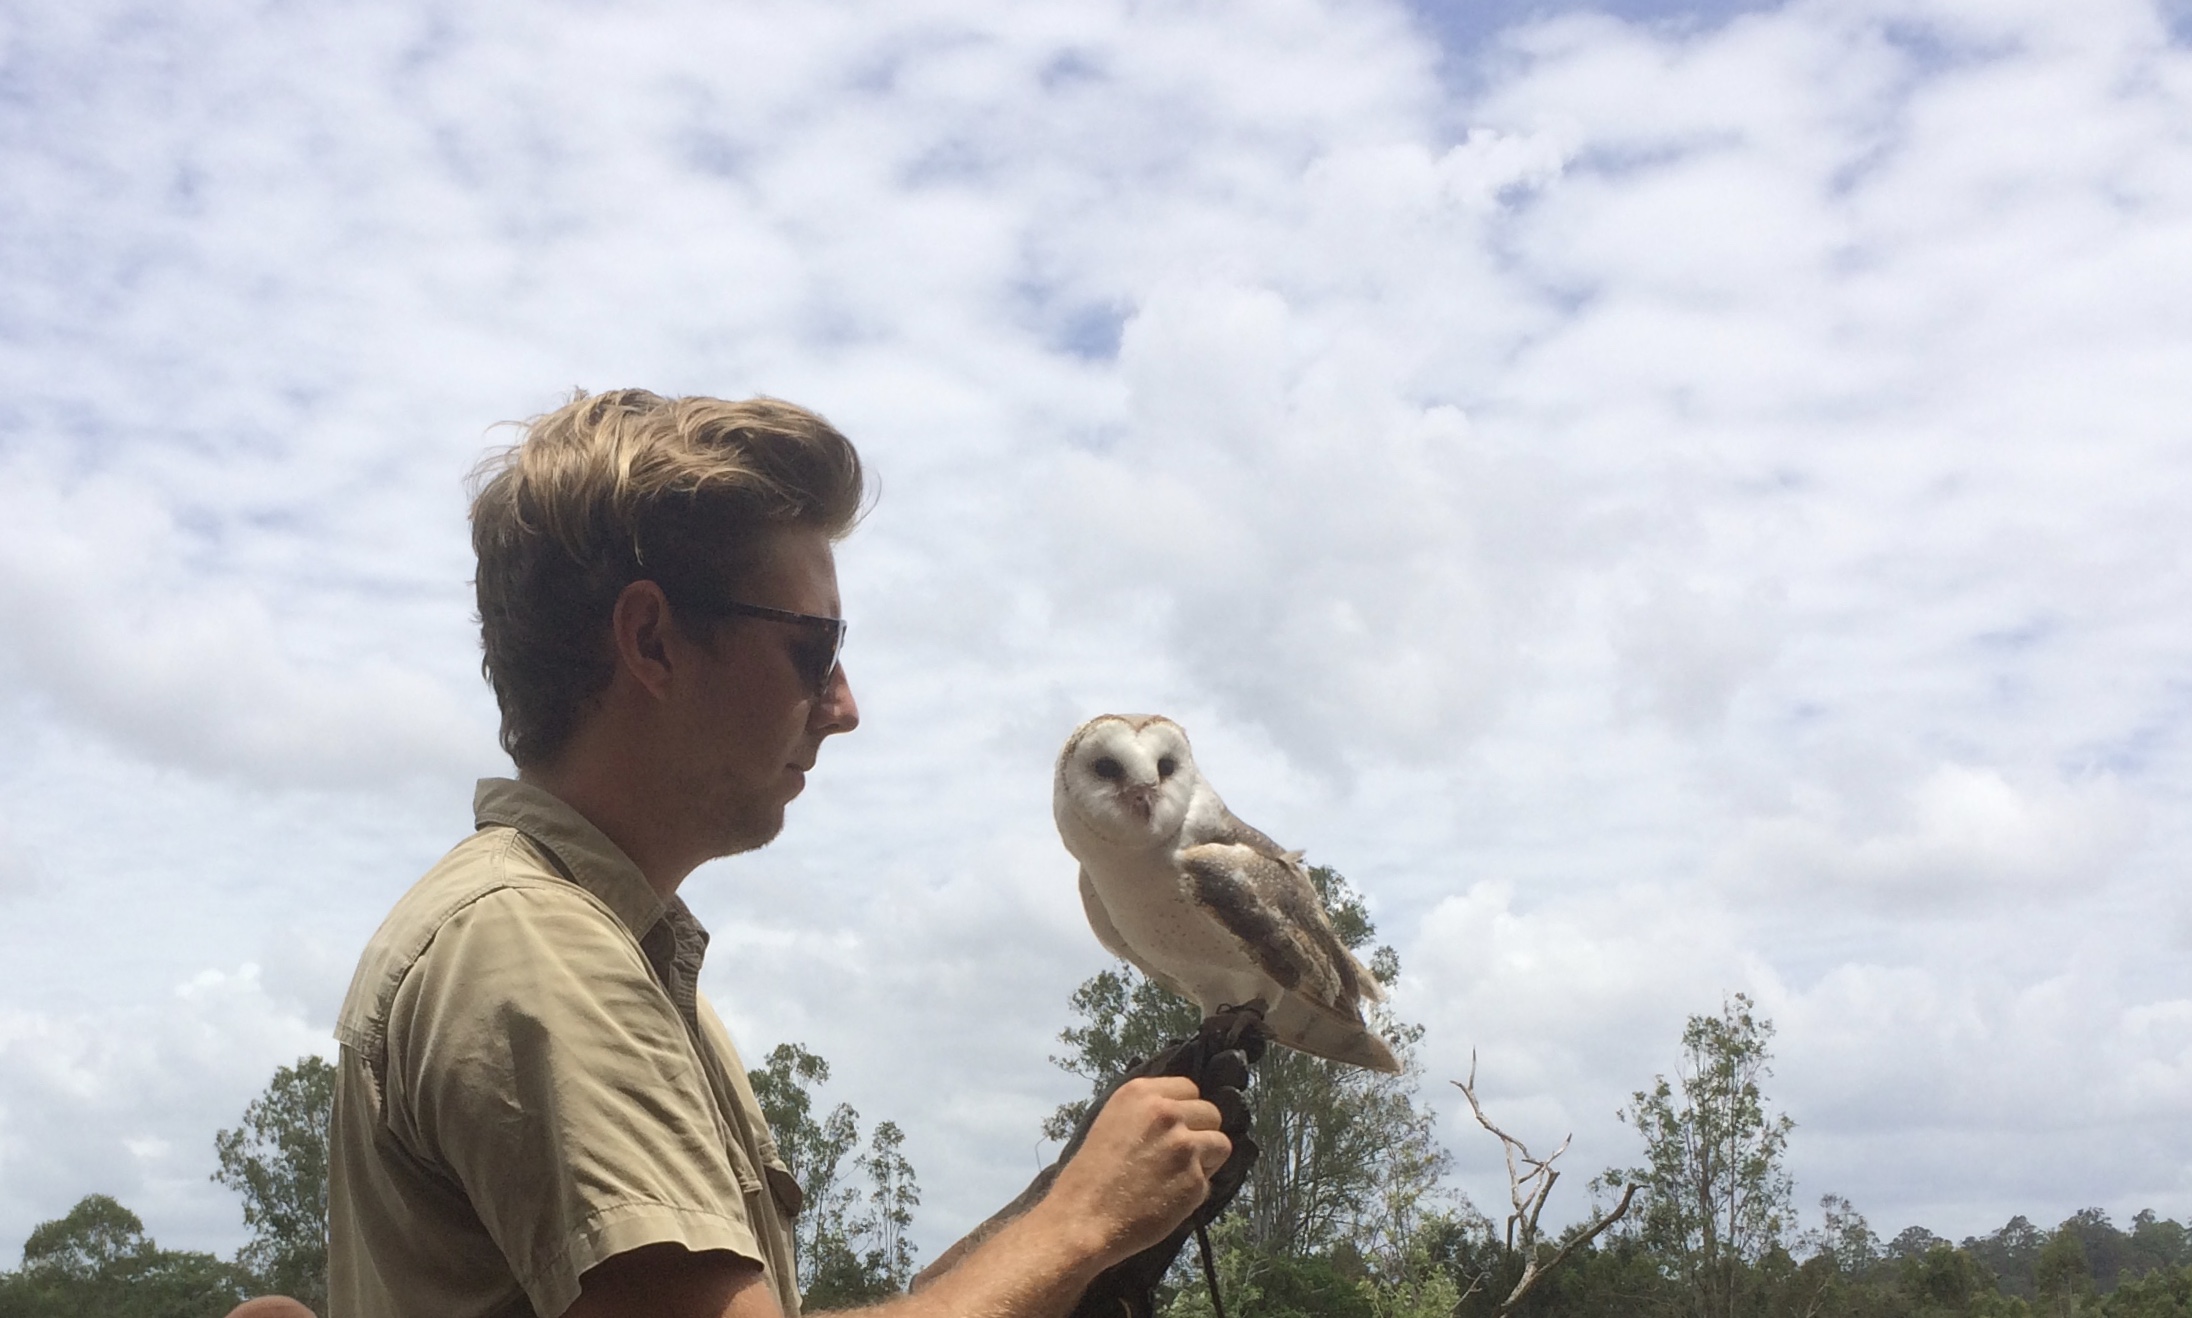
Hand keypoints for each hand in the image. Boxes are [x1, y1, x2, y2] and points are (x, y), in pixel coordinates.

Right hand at [1044, 1075, 1232, 1265]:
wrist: (1083, 1217)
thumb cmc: (1090, 1174)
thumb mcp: (1113, 1121)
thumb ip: (1147, 1112)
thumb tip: (1180, 1114)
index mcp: (1142, 1093)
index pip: (1189, 1088)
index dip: (1185, 1110)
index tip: (1174, 1127)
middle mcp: (1167, 1113)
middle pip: (1211, 1113)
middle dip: (1200, 1132)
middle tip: (1178, 1155)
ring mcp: (1184, 1146)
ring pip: (1221, 1143)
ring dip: (1206, 1159)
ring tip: (1179, 1175)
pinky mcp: (1195, 1179)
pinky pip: (1209, 1181)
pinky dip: (1194, 1191)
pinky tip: (1169, 1199)